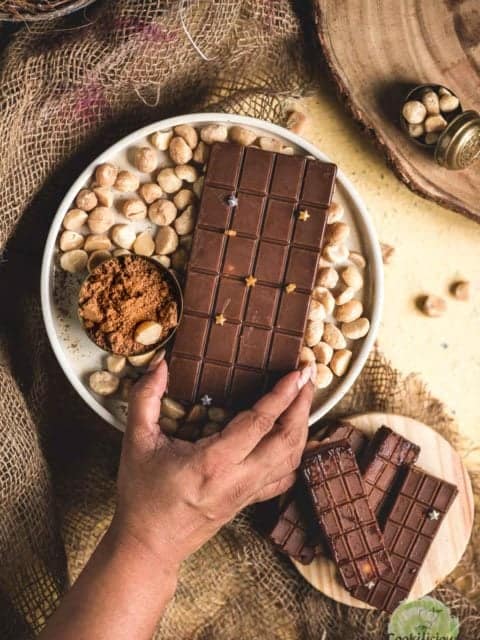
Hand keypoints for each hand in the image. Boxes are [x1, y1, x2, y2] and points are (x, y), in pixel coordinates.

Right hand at [111, 358, 315, 569]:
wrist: (149, 545)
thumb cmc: (141, 495)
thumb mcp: (136, 442)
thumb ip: (145, 399)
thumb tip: (161, 364)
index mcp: (213, 463)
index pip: (259, 423)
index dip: (282, 395)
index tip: (297, 372)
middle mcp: (238, 479)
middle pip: (287, 441)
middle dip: (303, 404)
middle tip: (308, 375)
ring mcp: (248, 493)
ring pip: (292, 459)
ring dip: (303, 426)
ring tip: (304, 397)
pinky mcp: (250, 502)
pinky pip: (285, 478)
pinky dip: (297, 454)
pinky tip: (296, 437)